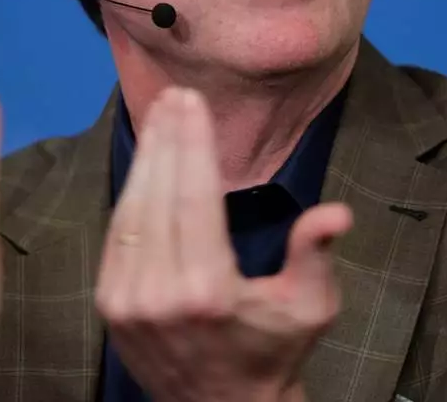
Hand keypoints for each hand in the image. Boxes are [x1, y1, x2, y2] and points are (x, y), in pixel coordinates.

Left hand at [95, 88, 350, 401]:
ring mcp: (127, 301)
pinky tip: (145, 160)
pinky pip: (118, 234)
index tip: (191, 101)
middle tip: (174, 94)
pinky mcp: (109, 305)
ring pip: (131, 210)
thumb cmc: (273, 351)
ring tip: (159, 114)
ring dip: (145, 158)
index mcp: (209, 292)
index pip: (194, 198)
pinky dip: (131, 191)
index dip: (191, 144)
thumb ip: (315, 255)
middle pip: (159, 195)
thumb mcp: (310, 308)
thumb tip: (337, 213)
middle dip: (167, 139)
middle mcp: (160, 294)